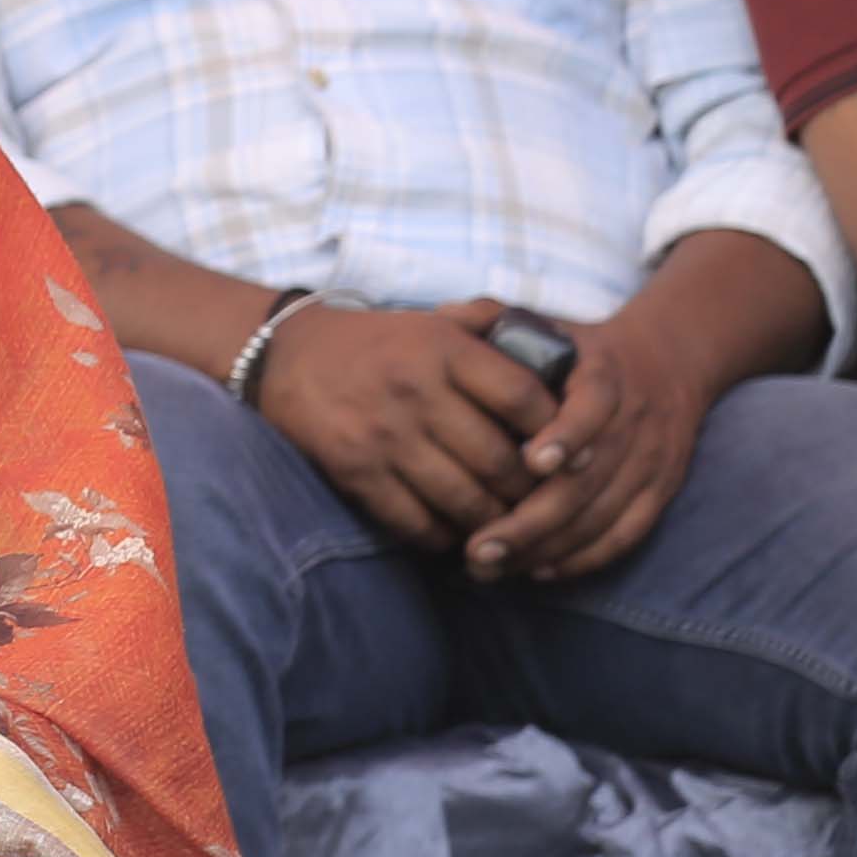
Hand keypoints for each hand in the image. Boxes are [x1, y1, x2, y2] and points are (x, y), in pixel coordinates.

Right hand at [248, 299, 553, 549]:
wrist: (286, 357)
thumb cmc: (379, 343)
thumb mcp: (437, 320)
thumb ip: (496, 327)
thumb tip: (562, 358)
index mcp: (444, 351)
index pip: (522, 398)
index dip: (557, 433)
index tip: (570, 455)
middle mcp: (416, 393)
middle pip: (499, 459)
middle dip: (531, 492)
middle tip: (545, 505)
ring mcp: (383, 436)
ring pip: (462, 498)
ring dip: (493, 522)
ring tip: (508, 526)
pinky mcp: (354, 471)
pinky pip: (412, 519)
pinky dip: (442, 536)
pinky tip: (455, 533)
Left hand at [461, 307, 717, 586]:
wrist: (669, 360)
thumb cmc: (579, 350)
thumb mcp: (548, 324)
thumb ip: (494, 321)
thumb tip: (441, 315)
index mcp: (605, 376)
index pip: (592, 407)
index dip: (566, 434)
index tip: (530, 462)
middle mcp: (634, 421)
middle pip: (588, 481)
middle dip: (532, 520)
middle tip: (476, 547)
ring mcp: (651, 460)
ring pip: (602, 516)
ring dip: (546, 548)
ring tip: (489, 566)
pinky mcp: (662, 490)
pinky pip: (627, 535)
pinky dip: (584, 558)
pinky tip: (538, 571)